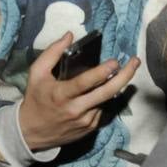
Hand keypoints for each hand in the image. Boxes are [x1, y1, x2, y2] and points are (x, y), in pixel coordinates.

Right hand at [17, 32, 139, 152]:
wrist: (31, 132)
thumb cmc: (35, 98)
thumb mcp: (37, 73)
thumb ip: (52, 52)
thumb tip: (70, 35)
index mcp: (62, 94)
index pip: (86, 83)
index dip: (102, 72)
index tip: (115, 61)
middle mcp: (76, 109)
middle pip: (106, 93)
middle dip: (124, 76)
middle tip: (134, 62)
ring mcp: (85, 121)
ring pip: (107, 101)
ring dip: (115, 86)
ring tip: (122, 72)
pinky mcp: (90, 129)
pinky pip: (103, 110)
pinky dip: (105, 99)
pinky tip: (103, 91)